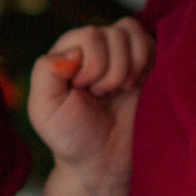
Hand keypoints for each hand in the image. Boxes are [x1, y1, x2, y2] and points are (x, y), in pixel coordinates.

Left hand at [28, 17, 153, 195]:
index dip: (91, 66)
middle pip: (112, 34)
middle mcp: (93, 47)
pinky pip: (151, 42)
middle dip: (109, 72)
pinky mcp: (144, 63)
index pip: (89, 36)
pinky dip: (145, 62)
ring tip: (118, 90)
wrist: (103, 162)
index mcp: (67, 52)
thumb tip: (74, 51)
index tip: (83, 90)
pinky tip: (135, 86)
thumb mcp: (44, 109)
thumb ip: (45, 73)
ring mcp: (120, 53)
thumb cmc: (71, 137)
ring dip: (127, 67)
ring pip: (131, 33)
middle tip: (100, 95)